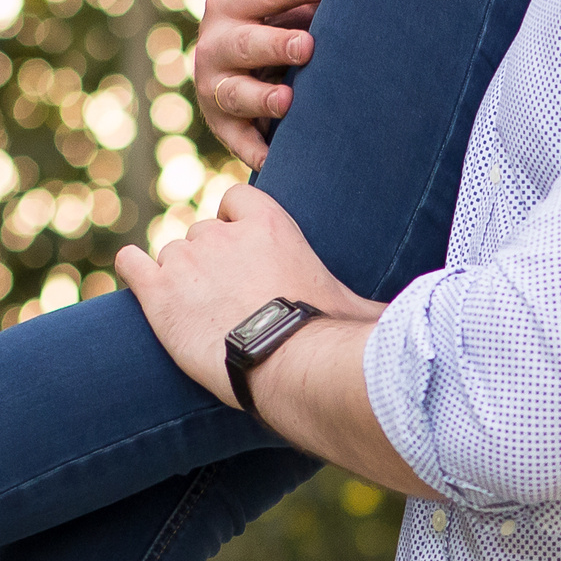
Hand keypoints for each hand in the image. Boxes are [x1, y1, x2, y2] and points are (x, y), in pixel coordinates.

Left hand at [115, 183, 366, 406]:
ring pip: (170, 254)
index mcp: (269, 224)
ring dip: (179, 276)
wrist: (285, 362)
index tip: (241, 245)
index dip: (234, 220)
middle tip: (224, 294)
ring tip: (196, 308)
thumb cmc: (329, 332)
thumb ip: (372, 295)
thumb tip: (429, 302)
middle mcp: (221, 233)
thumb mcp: (356, 303)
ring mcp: (184, 260)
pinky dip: (134, 271)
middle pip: (201, 232)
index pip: (236, 198)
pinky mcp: (155, 291)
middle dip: (208, 258)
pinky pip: (131, 264)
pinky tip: (141, 283)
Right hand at [194, 0, 330, 170]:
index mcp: (231, 4)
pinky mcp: (223, 127)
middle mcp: (215, 43)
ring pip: (234, 93)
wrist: (252, 78)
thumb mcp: (297, 5)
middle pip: (243, 43)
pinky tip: (274, 160)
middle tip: (308, 46)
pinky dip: (255, 151)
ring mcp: (215, 86)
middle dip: (274, 45)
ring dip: (261, 98)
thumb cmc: (286, 29)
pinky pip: (239, 141)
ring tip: (289, 101)